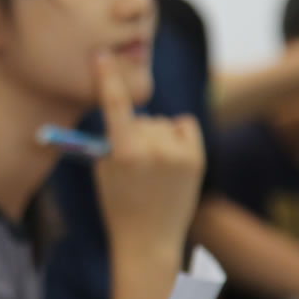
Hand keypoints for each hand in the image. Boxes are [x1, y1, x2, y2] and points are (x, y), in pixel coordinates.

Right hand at [93, 51, 205, 269]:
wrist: (149, 241)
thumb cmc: (119, 205)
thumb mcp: (104, 170)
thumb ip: (113, 138)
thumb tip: (122, 106)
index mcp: (124, 154)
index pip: (114, 106)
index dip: (107, 79)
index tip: (102, 57)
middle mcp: (154, 152)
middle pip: (141, 118)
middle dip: (134, 131)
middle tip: (132, 164)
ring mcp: (179, 155)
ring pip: (160, 123)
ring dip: (154, 135)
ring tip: (152, 168)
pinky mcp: (197, 159)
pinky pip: (183, 126)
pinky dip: (175, 135)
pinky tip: (170, 156)